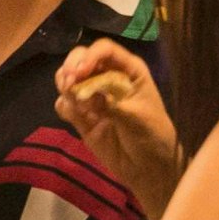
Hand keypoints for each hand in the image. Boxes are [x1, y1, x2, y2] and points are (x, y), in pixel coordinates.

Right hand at [54, 39, 181, 209]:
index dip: (90, 56)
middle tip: (69, 84)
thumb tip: (86, 95)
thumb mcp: (138, 119)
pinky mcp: (82, 117)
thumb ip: (112, 106)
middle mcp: (108, 77)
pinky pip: (65, 104)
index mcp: (129, 70)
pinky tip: (75, 116)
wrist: (149, 168)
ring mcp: (93, 97)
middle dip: (72, 68)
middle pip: (82, 58)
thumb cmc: (153, 137)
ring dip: (65, 85)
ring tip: (73, 100)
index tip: (80, 72)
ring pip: (69, 78)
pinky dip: (65, 106)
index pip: (106, 50)